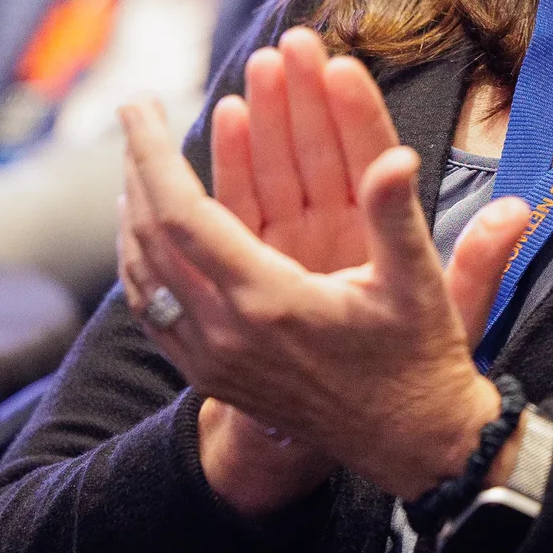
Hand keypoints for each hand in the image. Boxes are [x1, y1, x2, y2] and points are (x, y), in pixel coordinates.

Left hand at [116, 55, 530, 515]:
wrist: (413, 446)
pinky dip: (138, 260)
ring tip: (137, 160)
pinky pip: (153, 310)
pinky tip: (143, 230)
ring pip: (142, 273)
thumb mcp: (418, 283)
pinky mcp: (213, 377)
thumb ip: (396, 214)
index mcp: (268, 302)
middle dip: (138, 165)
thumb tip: (399, 156)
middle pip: (149, 236)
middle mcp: (227, 334)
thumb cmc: (419, 360)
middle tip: (137, 112)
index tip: (141, 106)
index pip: (181, 214)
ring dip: (133, 208)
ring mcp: (213, 361)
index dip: (153, 154)